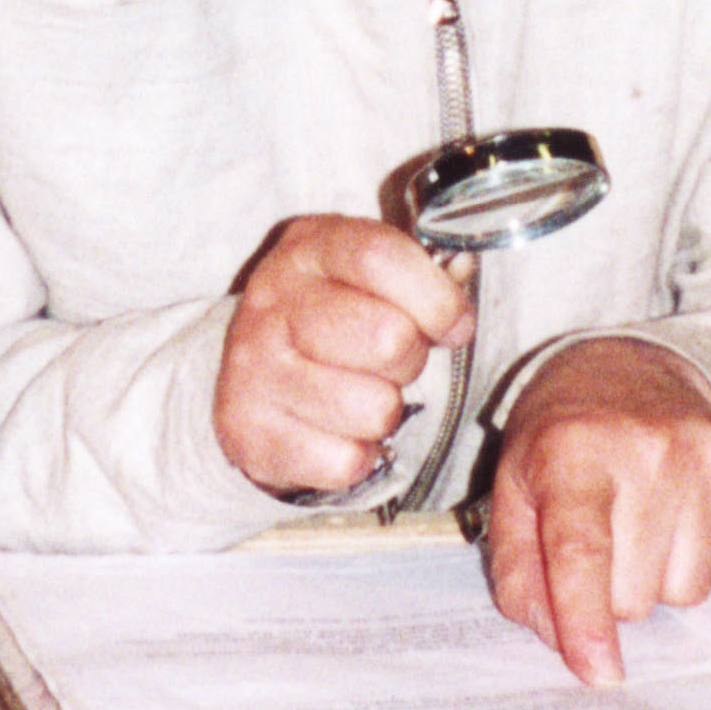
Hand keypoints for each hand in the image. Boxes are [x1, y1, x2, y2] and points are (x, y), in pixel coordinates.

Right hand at [214, 215, 471, 498]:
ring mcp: (254, 369)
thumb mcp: (363, 274)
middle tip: (393, 361)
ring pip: (375, 409)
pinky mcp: (250, 433)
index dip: (435, 296)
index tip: (454, 324)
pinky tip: (337, 431)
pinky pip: (346, 461)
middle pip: (389, 338)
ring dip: (385, 412)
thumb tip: (462, 271)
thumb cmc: (331, 317)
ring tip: (360, 394)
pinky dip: (357, 456)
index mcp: (307, 248)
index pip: (381, 257)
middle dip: (411, 359)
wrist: (248, 379)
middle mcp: (272, 303)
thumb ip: (419, 271)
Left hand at [484, 340, 710, 686]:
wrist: (626, 366)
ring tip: (643, 523)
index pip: (581, 551)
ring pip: (688, 589)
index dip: (586, 619)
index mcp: (570, 452)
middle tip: (605, 540)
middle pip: (636, 591)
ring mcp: (703, 449)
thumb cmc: (562, 442)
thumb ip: (519, 571)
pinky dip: (709, 556)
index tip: (599, 672)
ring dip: (661, 576)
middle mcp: (643, 446)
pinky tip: (683, 513)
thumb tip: (558, 638)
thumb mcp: (514, 491)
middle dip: (614, 591)